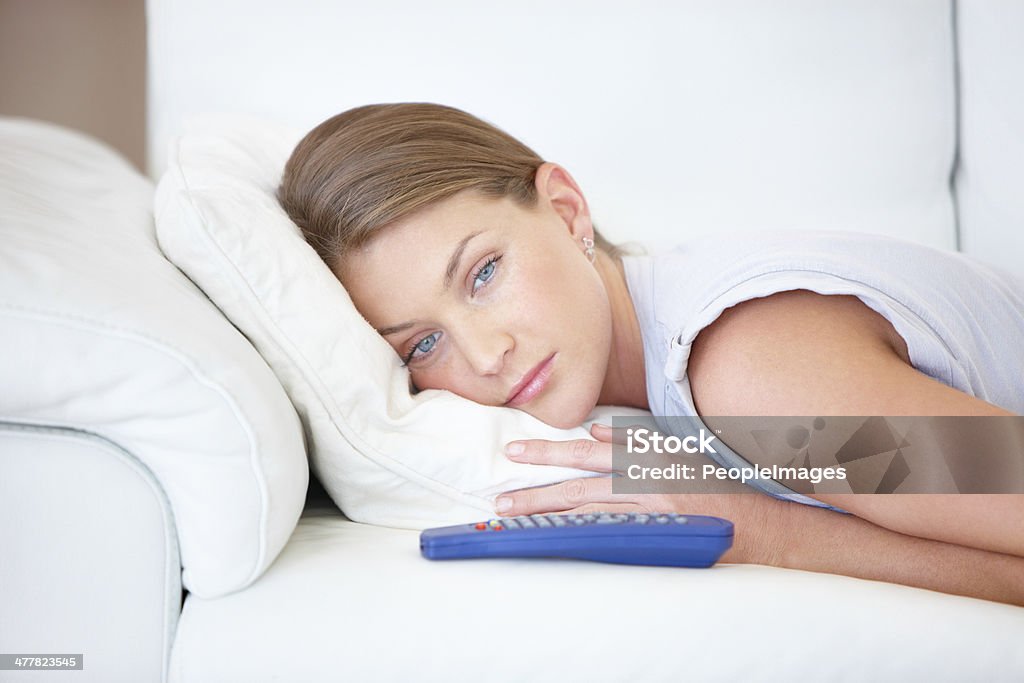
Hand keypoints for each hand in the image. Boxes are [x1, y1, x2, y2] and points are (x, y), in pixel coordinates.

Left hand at [496, 423, 780, 564]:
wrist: (762, 519)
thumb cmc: (718, 480)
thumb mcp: (677, 448)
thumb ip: (636, 438)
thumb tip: (594, 427)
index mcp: (648, 454)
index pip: (589, 450)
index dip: (551, 450)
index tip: (517, 450)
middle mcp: (646, 482)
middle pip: (579, 485)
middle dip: (536, 491)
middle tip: (500, 498)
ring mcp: (651, 514)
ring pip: (588, 515)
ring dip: (549, 517)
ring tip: (516, 519)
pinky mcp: (658, 538)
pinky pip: (611, 537)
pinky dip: (582, 536)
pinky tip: (556, 538)